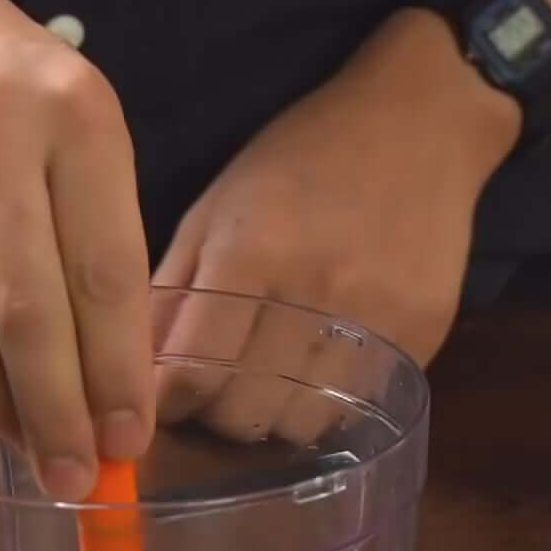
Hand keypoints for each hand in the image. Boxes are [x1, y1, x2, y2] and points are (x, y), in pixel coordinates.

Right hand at [0, 0, 153, 497]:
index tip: (132, 440)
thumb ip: (99, 228)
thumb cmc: (3, 77)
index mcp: (74, 113)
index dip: (118, 369)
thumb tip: (118, 373)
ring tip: (36, 457)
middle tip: (79, 480)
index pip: (105, 269)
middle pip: (29, 309)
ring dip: (2, 406)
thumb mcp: (79, 117)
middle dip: (59, 410)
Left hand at [154, 9, 519, 442]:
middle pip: (242, 415)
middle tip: (213, 391)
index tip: (159, 400)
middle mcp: (314, 294)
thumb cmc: (302, 156)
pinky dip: (324, 404)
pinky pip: (355, 410)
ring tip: (266, 384)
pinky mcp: (421, 340)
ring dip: (271, 418)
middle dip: (213, 415)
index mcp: (251, 252)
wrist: (420, 123)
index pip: (189, 375)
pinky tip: (315, 371)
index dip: (164, 401)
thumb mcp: (218, 205)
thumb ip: (173, 288)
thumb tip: (129, 371)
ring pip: (300, 427)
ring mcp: (375, 323)